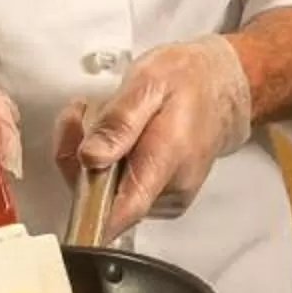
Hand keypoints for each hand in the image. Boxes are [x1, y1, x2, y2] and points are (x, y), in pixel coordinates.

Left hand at [53, 35, 253, 239]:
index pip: (124, 211)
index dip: (87, 208)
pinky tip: (114, 136)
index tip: (71, 178)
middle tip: (82, 114)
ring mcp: (166, 197)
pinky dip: (106, 163)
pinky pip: (118, 189)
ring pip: (105, 193)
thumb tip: (91, 157)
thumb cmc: (189, 80)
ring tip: (103, 117)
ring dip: (90, 156)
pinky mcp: (159, 197)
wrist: (220, 87)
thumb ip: (119, 122)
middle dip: (79, 157)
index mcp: (167, 161)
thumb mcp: (149, 82)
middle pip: (102, 198)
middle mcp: (170, 189)